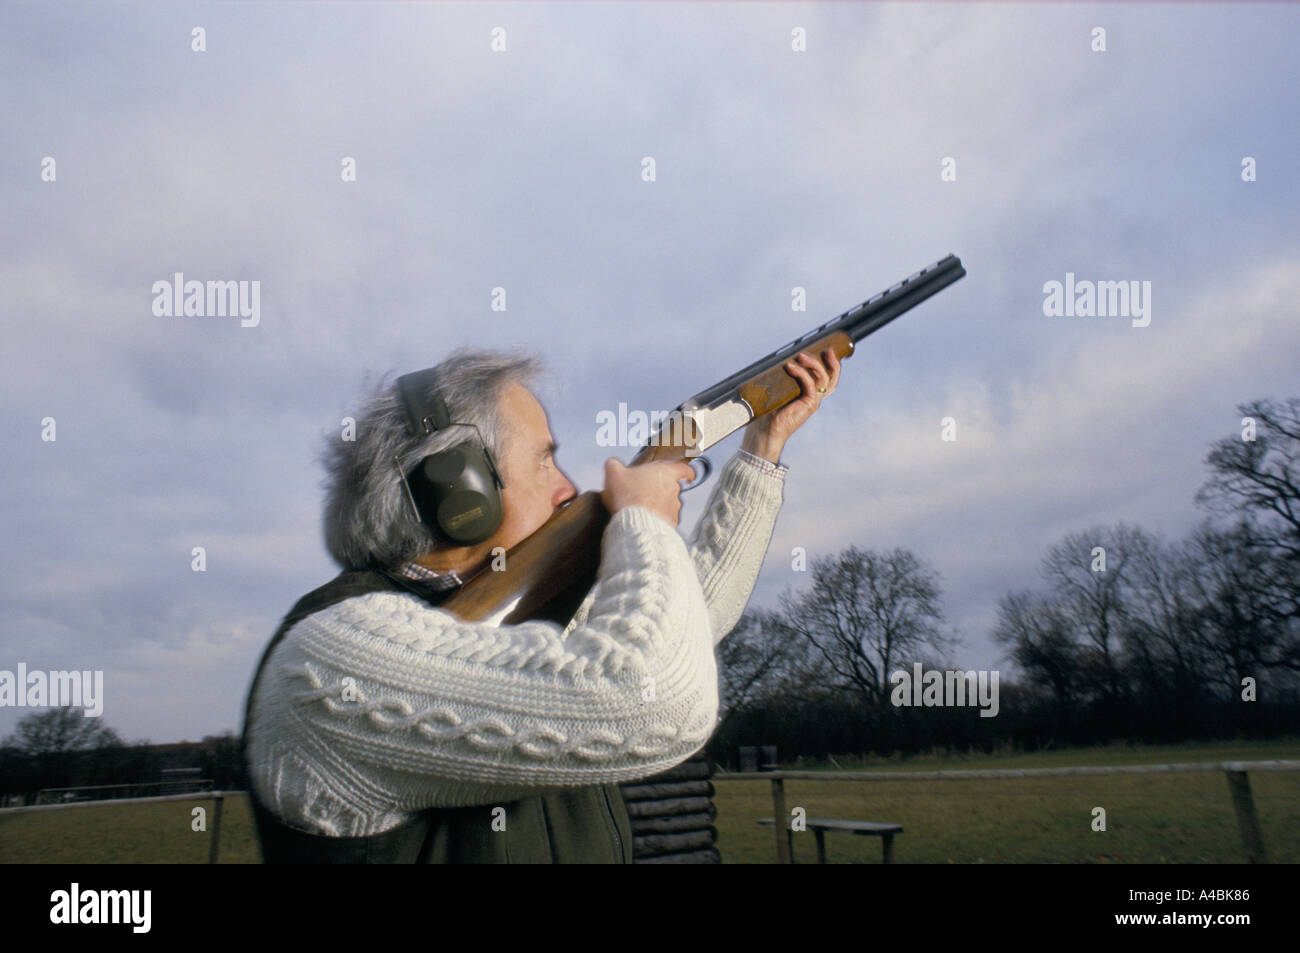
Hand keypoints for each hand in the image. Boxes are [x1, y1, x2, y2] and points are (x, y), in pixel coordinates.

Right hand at [600, 458, 696, 526]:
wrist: (635, 523)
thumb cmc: (628, 497)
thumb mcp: (614, 474)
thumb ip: (613, 465)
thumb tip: (612, 464)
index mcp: (664, 472)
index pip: (684, 469)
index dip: (686, 471)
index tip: (687, 475)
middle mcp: (673, 489)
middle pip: (672, 486)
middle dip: (660, 489)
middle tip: (644, 492)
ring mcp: (673, 507)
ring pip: (669, 504)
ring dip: (658, 505)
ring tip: (641, 508)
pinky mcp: (671, 523)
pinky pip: (665, 519)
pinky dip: (657, 519)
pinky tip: (644, 520)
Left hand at [741, 347, 841, 462]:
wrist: (765, 432)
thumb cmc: (768, 411)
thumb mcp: (778, 390)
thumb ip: (783, 378)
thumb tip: (779, 359)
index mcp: (810, 394)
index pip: (828, 378)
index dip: (832, 364)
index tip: (827, 349)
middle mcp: (815, 398)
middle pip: (832, 378)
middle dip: (832, 362)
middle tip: (825, 349)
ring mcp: (813, 402)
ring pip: (824, 380)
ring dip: (814, 364)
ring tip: (801, 355)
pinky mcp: (807, 406)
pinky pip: (811, 386)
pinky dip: (802, 374)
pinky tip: (792, 367)